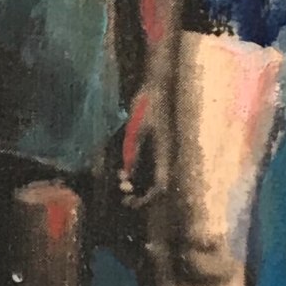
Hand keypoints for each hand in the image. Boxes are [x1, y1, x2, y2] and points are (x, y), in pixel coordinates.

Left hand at [118, 89, 168, 209]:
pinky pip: (148, 162)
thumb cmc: (148, 105)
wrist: (156, 85)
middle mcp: (165, 154)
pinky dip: (136, 168)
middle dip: (140, 193)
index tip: (130, 200)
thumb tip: (127, 175)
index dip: (147, 197)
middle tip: (123, 195)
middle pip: (156, 183)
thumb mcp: (136, 129)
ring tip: (120, 180)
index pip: (160, 184)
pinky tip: (123, 167)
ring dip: (137, 181)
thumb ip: (133, 152)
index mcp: (164, 153)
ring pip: (151, 174)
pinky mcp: (155, 142)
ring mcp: (160, 149)